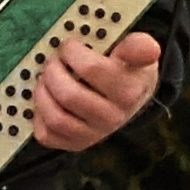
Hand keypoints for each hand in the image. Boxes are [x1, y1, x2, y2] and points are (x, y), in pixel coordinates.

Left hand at [25, 27, 164, 153]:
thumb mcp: (138, 53)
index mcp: (128, 92)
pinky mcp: (76, 145)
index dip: (73, 52)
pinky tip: (47, 100)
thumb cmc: (128, 70)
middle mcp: (112, 118)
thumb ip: (139, 47)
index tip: (69, 45)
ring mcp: (93, 135)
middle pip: (69, 95)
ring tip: (45, 78)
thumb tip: (149, 48)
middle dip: (53, 72)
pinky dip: (39, 115)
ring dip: (43, 93)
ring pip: (55, 118)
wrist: (132, 98)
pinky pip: (47, 135)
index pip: (91, 69)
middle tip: (53, 60)